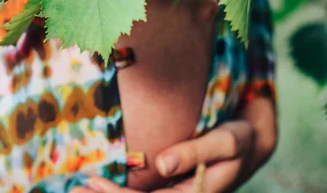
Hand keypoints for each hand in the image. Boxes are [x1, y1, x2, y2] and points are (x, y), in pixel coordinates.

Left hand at [70, 98, 276, 192]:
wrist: (250, 143)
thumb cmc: (240, 139)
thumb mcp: (226, 142)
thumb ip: (196, 152)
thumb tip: (162, 165)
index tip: (96, 185)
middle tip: (76, 188)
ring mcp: (177, 192)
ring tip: (79, 187)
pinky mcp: (172, 184)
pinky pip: (144, 191)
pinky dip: (121, 188)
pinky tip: (101, 181)